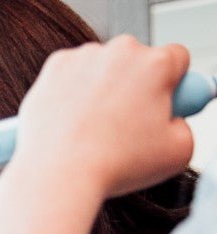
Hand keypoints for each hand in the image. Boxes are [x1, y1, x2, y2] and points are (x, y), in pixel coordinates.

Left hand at [14, 36, 193, 201]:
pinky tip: (69, 122)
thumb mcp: (177, 153)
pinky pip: (70, 76)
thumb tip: (173, 118)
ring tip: (89, 130)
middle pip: (136, 62)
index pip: (176, 60)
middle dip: (132, 87)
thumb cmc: (114, 168)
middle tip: (120, 125)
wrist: (57, 176)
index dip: (169, 85)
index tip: (158, 104)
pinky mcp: (54, 67)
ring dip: (99, 90)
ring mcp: (85, 56)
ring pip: (101, 68)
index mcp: (157, 65)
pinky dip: (69, 94)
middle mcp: (122, 51)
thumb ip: (184, 126)